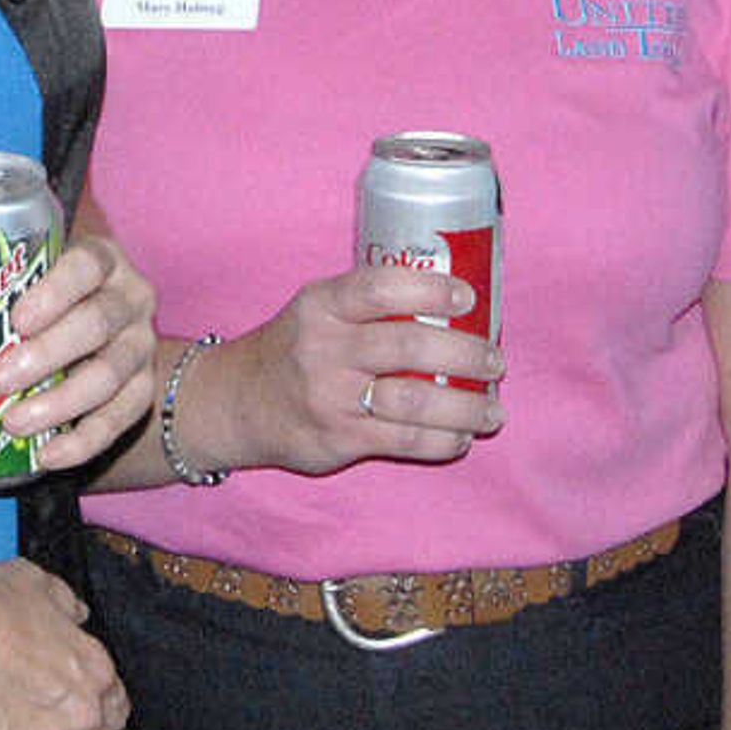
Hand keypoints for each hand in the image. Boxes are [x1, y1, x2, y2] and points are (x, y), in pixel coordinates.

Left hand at [0, 232, 157, 473]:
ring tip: (15, 422)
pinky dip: (84, 441)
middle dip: (48, 353)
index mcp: (99, 259)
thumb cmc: (46, 301)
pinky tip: (49, 455)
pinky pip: (121, 418)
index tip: (17, 319)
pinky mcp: (144, 387)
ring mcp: (141, 344)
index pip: (85, 264)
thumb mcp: (17, 286)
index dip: (54, 291)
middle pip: (98, 321)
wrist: (100, 333)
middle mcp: (129, 297)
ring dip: (61, 402)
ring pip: (111, 374)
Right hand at [199, 265, 503, 476]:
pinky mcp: (338, 440)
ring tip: (493, 411)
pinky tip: (461, 437)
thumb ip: (371, 306)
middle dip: (465, 355)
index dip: (431, 291)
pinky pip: (405, 441)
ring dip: (466, 407)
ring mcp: (330, 397)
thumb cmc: (294, 349)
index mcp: (322, 306)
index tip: (468, 300)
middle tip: (495, 362)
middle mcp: (324, 348)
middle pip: (409, 347)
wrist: (235, 403)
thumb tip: (456, 312)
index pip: (381, 288)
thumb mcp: (317, 311)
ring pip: (415, 401)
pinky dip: (443, 440)